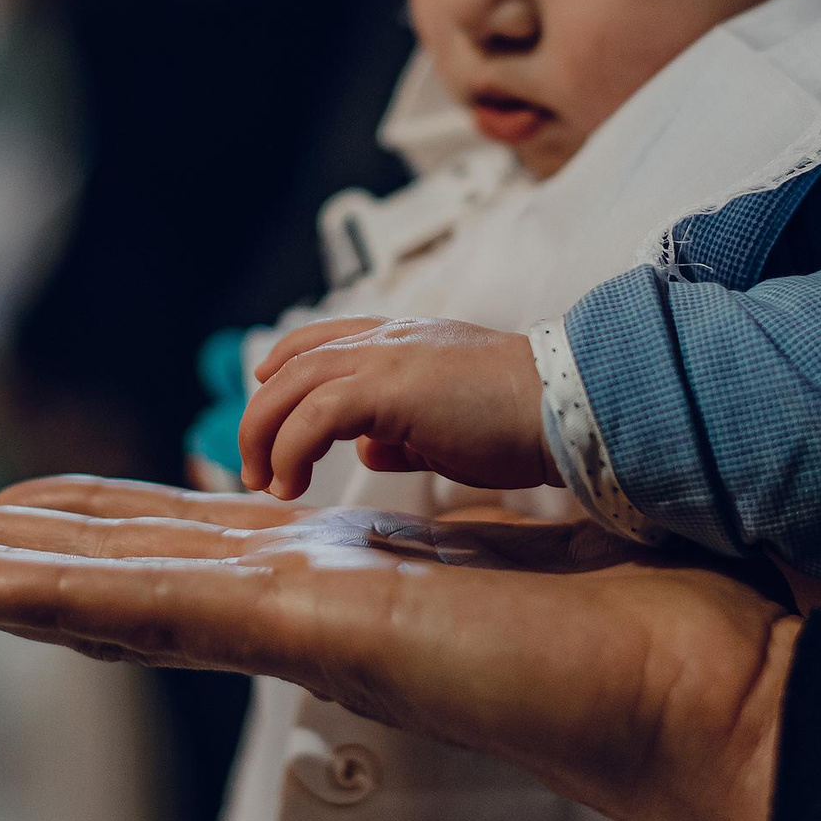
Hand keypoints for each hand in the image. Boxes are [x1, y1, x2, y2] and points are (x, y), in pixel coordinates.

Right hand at [0, 476, 796, 820]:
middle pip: (118, 574)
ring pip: (109, 598)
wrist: (736, 672)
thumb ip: (434, 474)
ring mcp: (302, 627)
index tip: (5, 506)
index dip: (85, 523)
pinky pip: (163, 610)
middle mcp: (306, 607)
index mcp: (346, 574)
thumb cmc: (657, 595)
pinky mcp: (322, 632)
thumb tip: (389, 439)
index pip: (186, 544)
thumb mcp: (515, 500)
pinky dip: (51, 598)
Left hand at [239, 315, 551, 499]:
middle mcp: (388, 339)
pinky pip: (316, 413)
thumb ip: (403, 430)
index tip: (265, 393)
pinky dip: (292, 448)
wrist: (566, 405)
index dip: (284, 365)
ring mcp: (387, 357)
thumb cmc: (520, 420)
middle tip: (254, 467)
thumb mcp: (448, 423)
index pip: (322, 338)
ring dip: (266, 435)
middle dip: (262, 416)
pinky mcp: (390, 387)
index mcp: (403, 340)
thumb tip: (371, 447)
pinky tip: (294, 482)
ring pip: (294, 384)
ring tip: (267, 482)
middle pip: (294, 363)